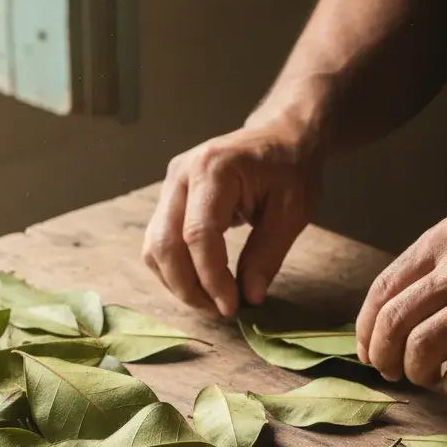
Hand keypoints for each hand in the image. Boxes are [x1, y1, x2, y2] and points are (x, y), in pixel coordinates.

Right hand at [142, 121, 321, 315]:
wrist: (280, 136)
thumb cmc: (290, 168)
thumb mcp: (292, 212)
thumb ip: (268, 255)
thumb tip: (249, 297)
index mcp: (214, 170)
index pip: (198, 235)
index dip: (211, 278)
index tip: (232, 306)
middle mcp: (181, 175)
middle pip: (165, 244)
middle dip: (189, 287)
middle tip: (220, 310)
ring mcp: (169, 186)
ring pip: (154, 248)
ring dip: (178, 283)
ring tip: (211, 300)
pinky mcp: (168, 199)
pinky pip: (158, 243)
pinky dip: (174, 270)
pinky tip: (201, 282)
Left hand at [355, 208, 446, 397]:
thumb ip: (435, 270)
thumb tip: (386, 321)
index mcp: (445, 240)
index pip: (383, 290)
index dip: (366, 330)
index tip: (367, 352)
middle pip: (393, 323)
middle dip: (384, 357)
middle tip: (393, 372)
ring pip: (422, 348)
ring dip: (418, 373)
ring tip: (430, 376)